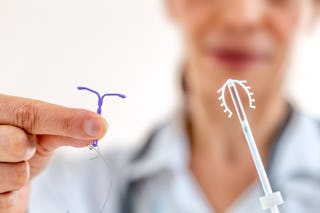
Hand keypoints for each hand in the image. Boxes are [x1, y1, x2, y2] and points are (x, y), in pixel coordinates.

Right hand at [0, 94, 107, 211]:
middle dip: (30, 149)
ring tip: (12, 166)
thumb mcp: (42, 132)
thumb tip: (98, 127)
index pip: (30, 113)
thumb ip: (66, 127)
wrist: (1, 175)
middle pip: (18, 144)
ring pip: (17, 174)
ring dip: (23, 174)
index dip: (66, 121)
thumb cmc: (21, 146)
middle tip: (25, 148)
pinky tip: (5, 184)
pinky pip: (8, 199)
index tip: (98, 126)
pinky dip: (14, 194)